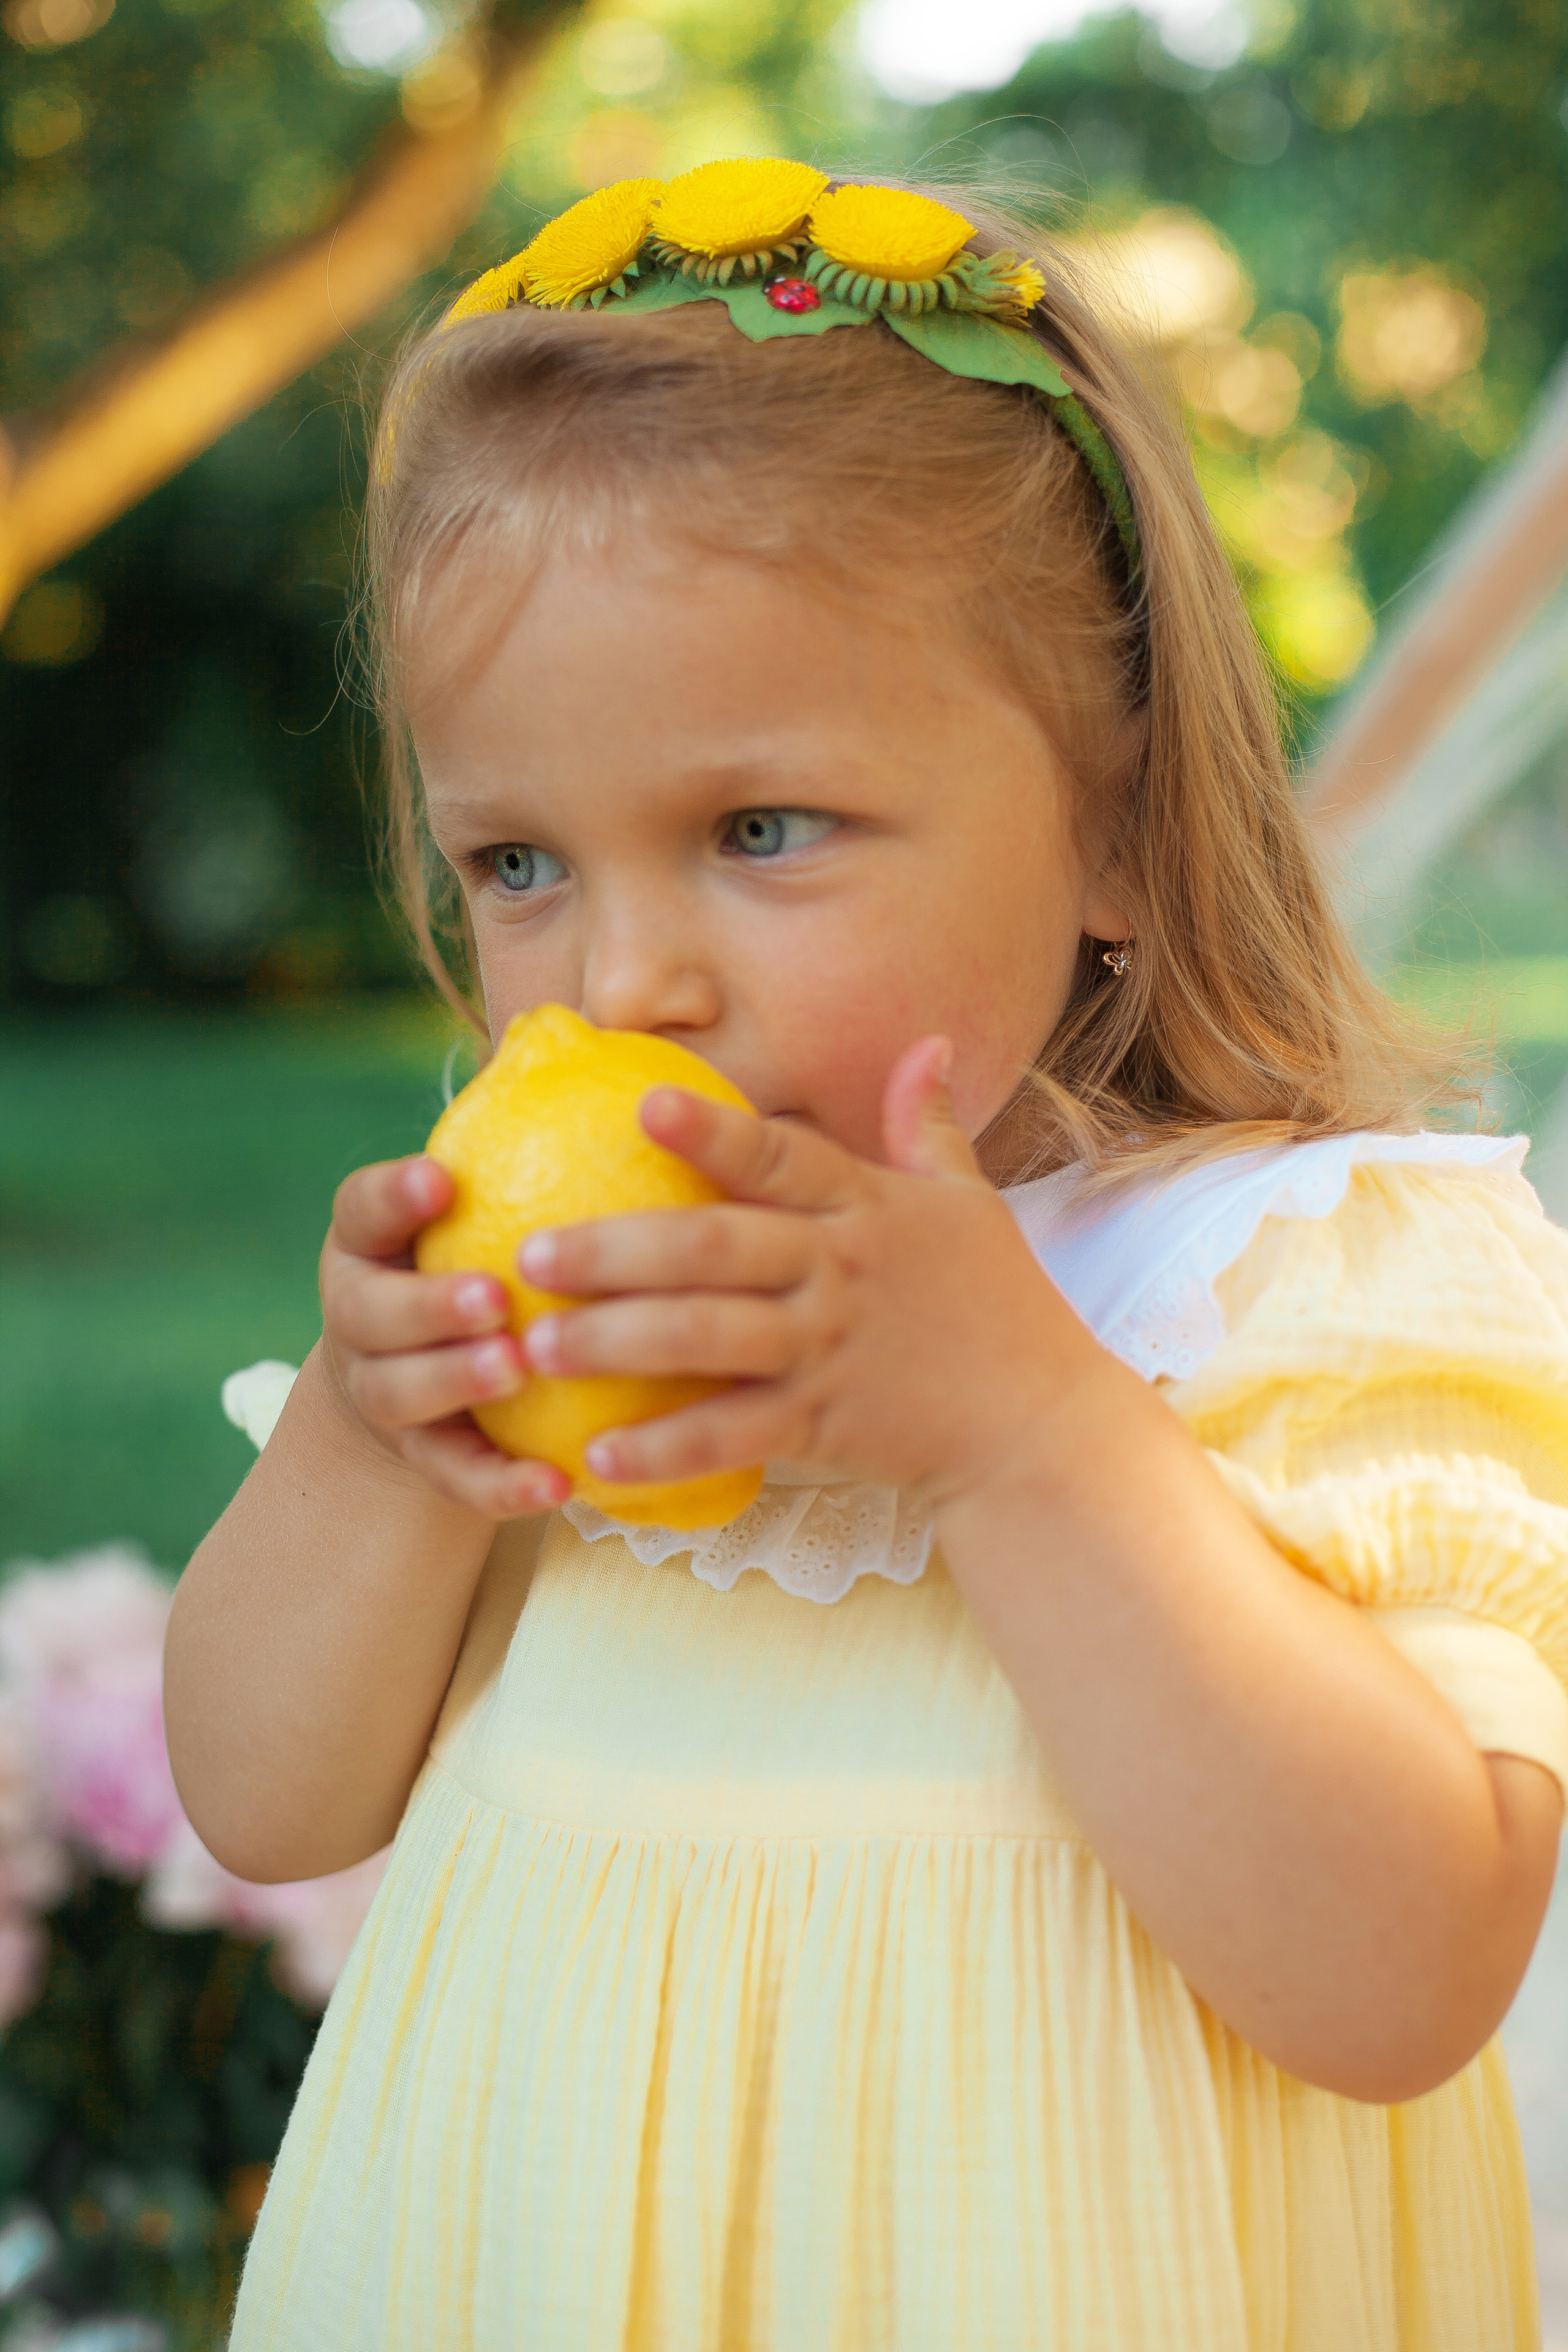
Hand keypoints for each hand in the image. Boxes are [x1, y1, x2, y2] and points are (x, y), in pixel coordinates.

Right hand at [318, 1156, 569, 1518]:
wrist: (429, 1382)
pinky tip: (558, 1483)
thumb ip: (513, 1132)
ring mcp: (384, 1391)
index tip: (443, 1179)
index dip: (393, 1195)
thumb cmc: (479, 1255)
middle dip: (427, 1305)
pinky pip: (456, 1477)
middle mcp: (362, 1315)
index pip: (363, 1208)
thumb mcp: (483, 1197)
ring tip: (515, 1371)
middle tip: (492, 1298)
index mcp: (372, 1242)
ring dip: (455, 1382)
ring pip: (400, 1393)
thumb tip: (562, 1025)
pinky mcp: (422, 1460)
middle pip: (372, 1312)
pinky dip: (501, 1483)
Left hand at [515, 1036, 1103, 1504]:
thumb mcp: (969, 1203)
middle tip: (530, 1256)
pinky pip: (731, 1436)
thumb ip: (928, 1125)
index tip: (643, 1106)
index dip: (712, 1132)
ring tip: (537, 1348)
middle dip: (616, 1249)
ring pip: (707, 1340)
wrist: (1038, 1424)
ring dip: (616, 1343)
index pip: (779, 1156)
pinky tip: (597, 1458)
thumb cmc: (996, 1304)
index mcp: (863, 1207)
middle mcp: (838, 1271)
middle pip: (715, 1248)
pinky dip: (664, 1448)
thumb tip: (930, 1043)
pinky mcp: (824, 1425)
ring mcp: (827, 1350)